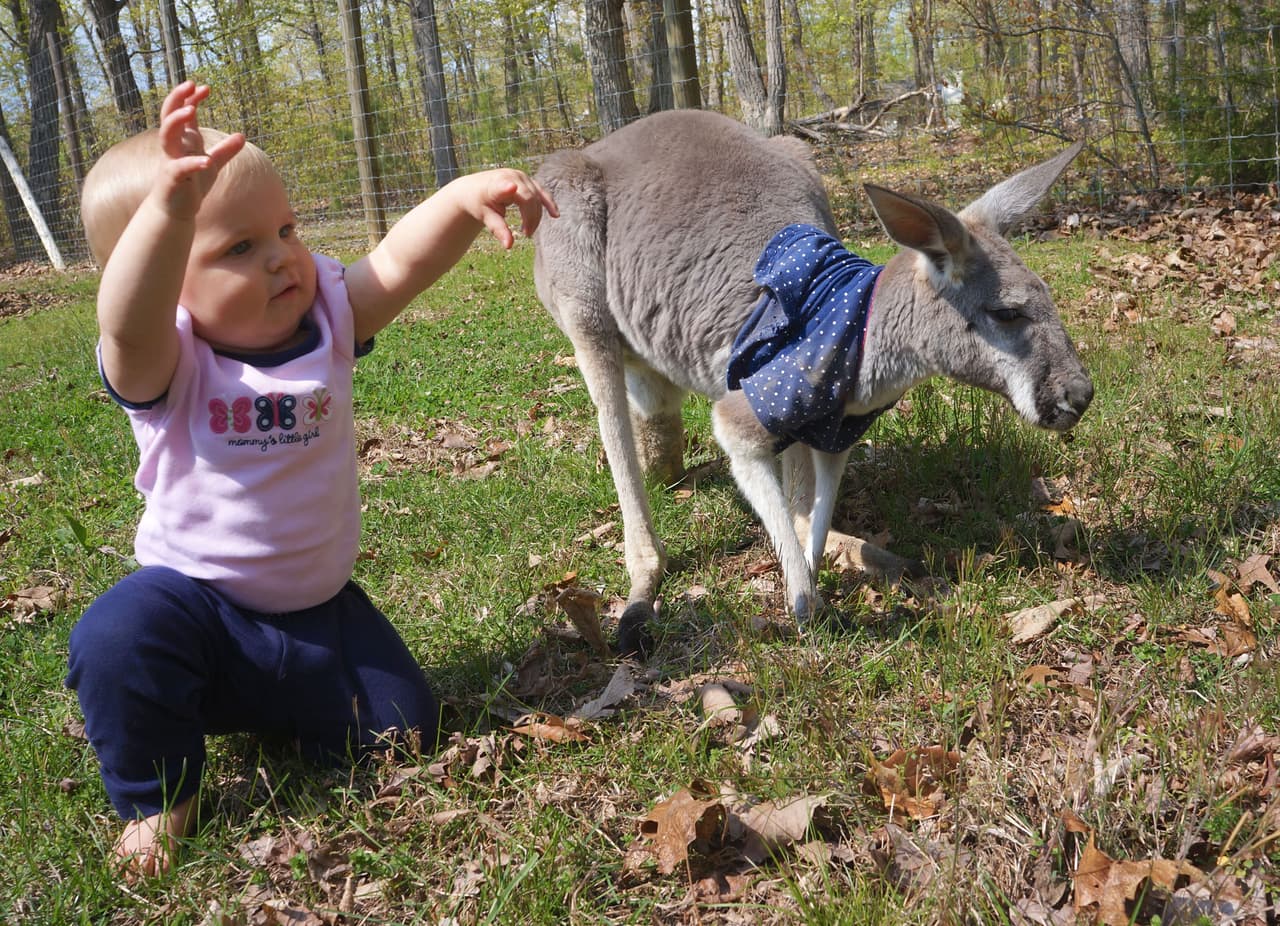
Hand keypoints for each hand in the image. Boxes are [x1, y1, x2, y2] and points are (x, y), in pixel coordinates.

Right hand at [154, 81, 244, 219]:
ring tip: (191, 111)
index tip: (205, 88)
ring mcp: (171, 161)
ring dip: (176, 122)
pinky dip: (193, 163)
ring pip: (166, 136)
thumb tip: (242, 135)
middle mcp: (174, 147)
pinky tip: (206, 161)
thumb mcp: (212, 164)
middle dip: (177, 99)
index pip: (183, 112)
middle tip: (190, 84)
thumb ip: (226, 150)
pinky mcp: (172, 179)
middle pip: (168, 116)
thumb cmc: (192, 185)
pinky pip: (180, 167)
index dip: (191, 98)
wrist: (177, 210)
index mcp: (183, 141)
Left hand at [468, 168, 558, 248]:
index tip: (512, 188)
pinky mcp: (529, 181)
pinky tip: (556, 215)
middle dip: (530, 218)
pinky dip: (549, 204)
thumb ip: (498, 229)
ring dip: (536, 216)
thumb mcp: (485, 217)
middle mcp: (512, 177)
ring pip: (537, 198)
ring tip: (528, 231)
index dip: (508, 188)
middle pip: (529, 198)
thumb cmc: (479, 203)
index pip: (505, 188)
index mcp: (497, 183)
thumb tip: (509, 246)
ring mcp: (523, 177)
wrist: (477, 189)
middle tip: (526, 234)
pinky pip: (542, 193)